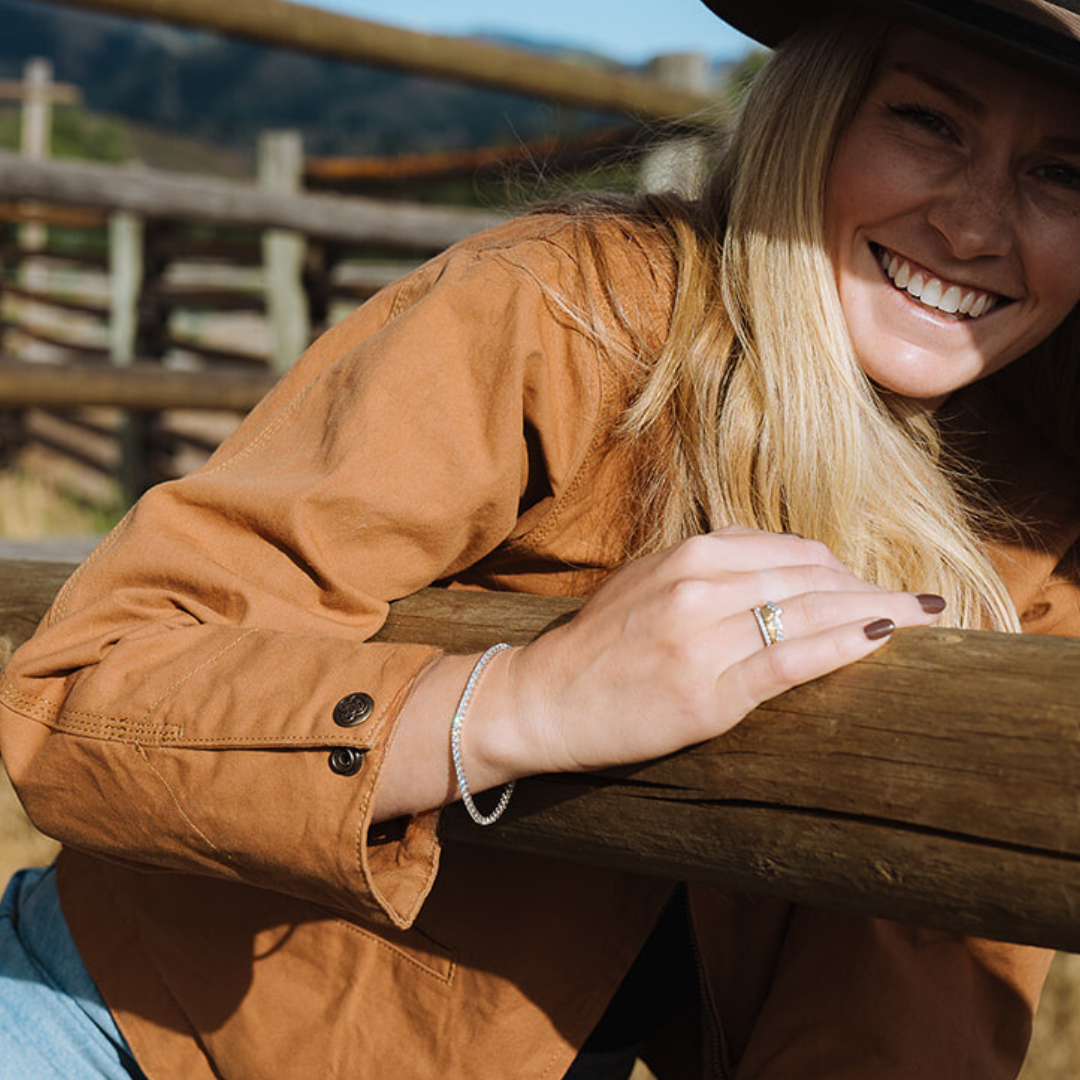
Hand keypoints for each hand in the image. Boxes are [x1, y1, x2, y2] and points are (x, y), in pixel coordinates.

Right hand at [477, 526, 943, 777]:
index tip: (870, 586)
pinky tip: (884, 637)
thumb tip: (786, 565)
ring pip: (813, 613)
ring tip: (921, 615)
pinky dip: (846, 645)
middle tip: (911, 604)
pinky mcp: (708, 694)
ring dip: (877, 611)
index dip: (842, 568)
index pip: (792, 551)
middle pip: (813, 576)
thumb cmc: (599, 644)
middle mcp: (701, 586)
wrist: (542, 698)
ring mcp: (705, 639)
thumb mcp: (650, 580)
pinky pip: (791, 661)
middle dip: (870, 587)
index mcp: (690, 554)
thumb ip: (712, 565)